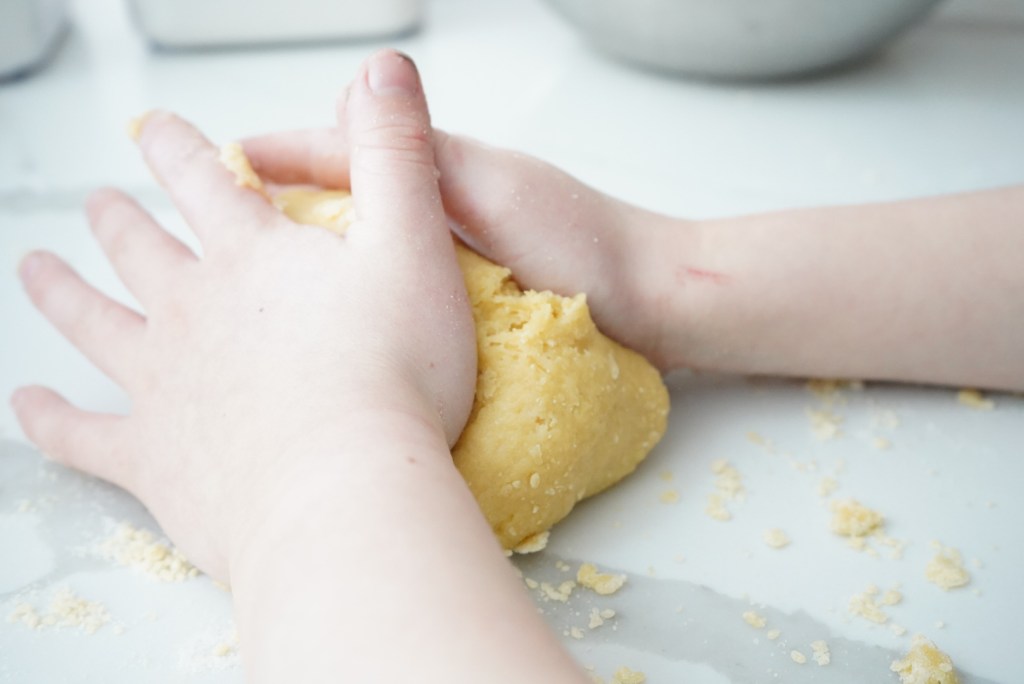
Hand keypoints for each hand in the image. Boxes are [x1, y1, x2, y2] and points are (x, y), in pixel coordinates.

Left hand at [11, 50, 476, 581]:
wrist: (347, 490)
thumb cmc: (394, 376)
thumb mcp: (415, 244)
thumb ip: (396, 153)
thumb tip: (384, 68)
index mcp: (252, 259)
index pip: (204, 180)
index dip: (179, 148)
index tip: (156, 130)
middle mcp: (193, 310)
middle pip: (140, 249)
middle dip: (120, 219)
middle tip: (101, 202)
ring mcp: (163, 383)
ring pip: (94, 323)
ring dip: (62, 292)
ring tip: (36, 268)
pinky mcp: (154, 458)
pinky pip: (83, 436)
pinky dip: (50, 420)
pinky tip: (29, 406)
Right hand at [243, 128, 698, 369]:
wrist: (657, 307)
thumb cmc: (586, 247)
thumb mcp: (493, 190)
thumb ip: (423, 157)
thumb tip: (356, 97)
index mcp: (442, 174)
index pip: (337, 155)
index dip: (275, 162)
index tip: (216, 175)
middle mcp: (442, 212)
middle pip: (345, 202)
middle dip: (285, 212)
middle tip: (225, 239)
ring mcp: (456, 259)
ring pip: (368, 252)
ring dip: (319, 261)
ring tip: (263, 288)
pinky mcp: (471, 306)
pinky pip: (399, 295)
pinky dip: (363, 300)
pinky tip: (338, 327)